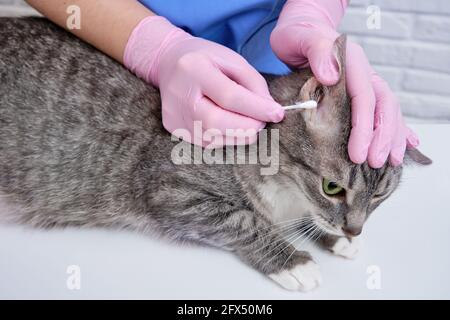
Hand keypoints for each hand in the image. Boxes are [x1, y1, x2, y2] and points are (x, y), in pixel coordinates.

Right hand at [124, 16, 283, 147]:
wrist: (169, 62)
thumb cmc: (206, 59)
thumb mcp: (233, 60)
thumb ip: (254, 84)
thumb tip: (270, 111)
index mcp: (194, 69)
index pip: (229, 96)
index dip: (256, 109)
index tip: (277, 113)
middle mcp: (179, 93)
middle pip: (216, 122)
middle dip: (247, 127)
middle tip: (262, 122)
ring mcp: (173, 113)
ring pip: (211, 138)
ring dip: (237, 136)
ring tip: (248, 124)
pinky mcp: (172, 126)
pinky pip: (204, 142)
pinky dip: (223, 138)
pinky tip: (229, 127)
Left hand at [270, 0, 418, 166]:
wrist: (301, 29)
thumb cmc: (296, 36)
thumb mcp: (297, 39)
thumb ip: (316, 52)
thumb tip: (332, 76)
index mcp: (351, 62)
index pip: (364, 98)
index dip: (364, 128)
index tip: (357, 154)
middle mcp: (363, 71)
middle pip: (382, 105)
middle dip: (382, 136)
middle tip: (376, 163)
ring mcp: (364, 81)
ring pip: (387, 109)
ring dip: (392, 136)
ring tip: (391, 161)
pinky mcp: (360, 89)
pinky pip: (382, 109)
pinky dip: (396, 126)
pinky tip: (406, 142)